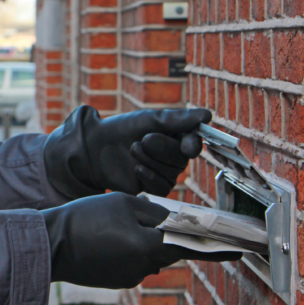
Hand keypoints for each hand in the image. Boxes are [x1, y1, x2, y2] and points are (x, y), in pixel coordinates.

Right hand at [42, 192, 233, 289]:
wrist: (49, 246)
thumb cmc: (84, 220)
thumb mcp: (122, 203)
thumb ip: (153, 212)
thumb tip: (172, 219)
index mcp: (150, 246)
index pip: (193, 246)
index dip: (217, 247)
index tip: (239, 249)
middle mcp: (145, 267)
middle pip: (167, 247)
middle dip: (161, 232)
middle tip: (139, 213)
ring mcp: (130, 277)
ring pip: (147, 253)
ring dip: (139, 239)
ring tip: (110, 224)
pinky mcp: (117, 281)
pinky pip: (132, 262)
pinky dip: (125, 249)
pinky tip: (103, 238)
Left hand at [43, 105, 211, 197]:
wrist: (96, 148)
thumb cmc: (123, 129)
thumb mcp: (149, 120)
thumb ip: (178, 120)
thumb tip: (207, 115)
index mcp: (176, 137)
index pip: (194, 142)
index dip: (192, 144)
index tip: (187, 144)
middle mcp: (174, 156)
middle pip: (181, 158)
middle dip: (160, 148)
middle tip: (141, 140)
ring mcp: (165, 173)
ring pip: (172, 173)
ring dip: (150, 160)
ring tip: (133, 149)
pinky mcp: (153, 188)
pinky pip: (162, 187)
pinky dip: (149, 176)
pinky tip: (136, 168)